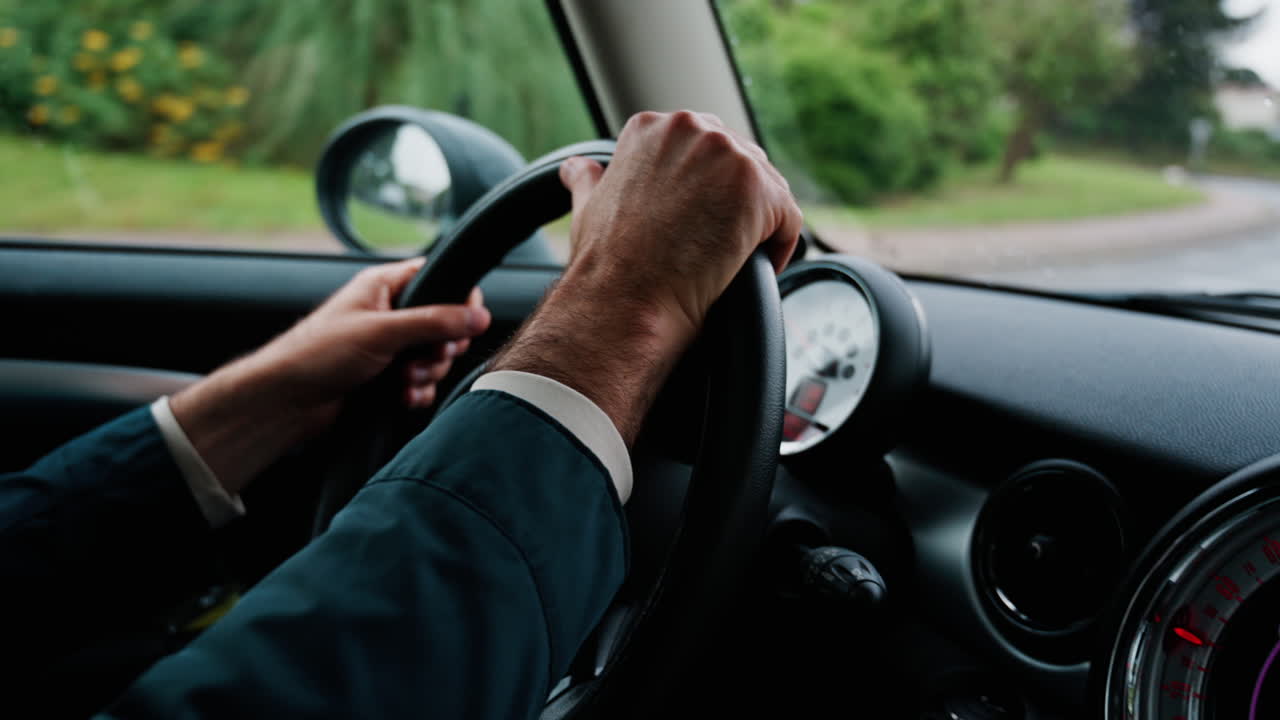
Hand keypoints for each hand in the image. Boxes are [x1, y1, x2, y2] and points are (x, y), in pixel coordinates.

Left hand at [253, 257, 489, 416]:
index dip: (459, 301)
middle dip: (440, 349)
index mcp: (385, 286)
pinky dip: (418, 392)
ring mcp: (389, 346)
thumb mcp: (382, 332)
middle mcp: (389, 313)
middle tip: (422, 358)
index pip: (440, 278)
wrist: (285, 402)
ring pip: (435, 357)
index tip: (462, 325)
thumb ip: (434, 322)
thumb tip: (478, 315)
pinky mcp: (386, 376)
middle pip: (445, 324)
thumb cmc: (316, 354)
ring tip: (404, 383)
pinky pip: (421, 382)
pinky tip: (403, 399)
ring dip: (427, 374)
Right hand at [560, 111, 801, 338]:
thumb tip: (576, 168)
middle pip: (744, 165)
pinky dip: (780, 248)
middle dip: (738, 208)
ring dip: (759, 228)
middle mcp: (689, 127)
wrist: (623, 301)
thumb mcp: (588, 207)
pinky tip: (751, 268)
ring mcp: (726, 153)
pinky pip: (790, 218)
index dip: (709, 194)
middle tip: (717, 250)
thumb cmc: (604, 266)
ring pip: (770, 190)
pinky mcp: (757, 188)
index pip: (708, 150)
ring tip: (733, 263)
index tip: (698, 228)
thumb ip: (589, 179)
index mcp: (652, 127)